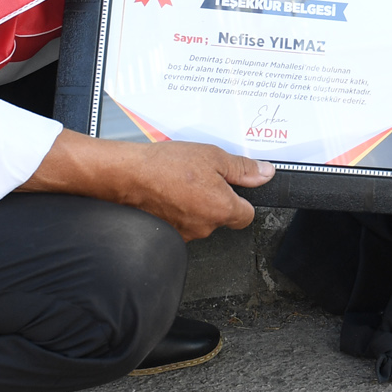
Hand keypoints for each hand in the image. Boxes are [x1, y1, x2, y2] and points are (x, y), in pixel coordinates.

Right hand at [22, 129, 266, 240]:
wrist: (126, 175)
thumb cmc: (165, 165)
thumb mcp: (212, 156)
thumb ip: (242, 169)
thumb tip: (265, 174)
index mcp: (222, 209)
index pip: (247, 215)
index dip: (242, 199)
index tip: (233, 186)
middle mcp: (205, 227)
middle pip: (222, 217)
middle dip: (216, 199)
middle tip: (201, 177)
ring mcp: (184, 234)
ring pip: (201, 220)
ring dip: (195, 204)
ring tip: (181, 182)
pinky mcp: (166, 234)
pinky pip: (181, 223)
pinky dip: (177, 210)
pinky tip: (167, 192)